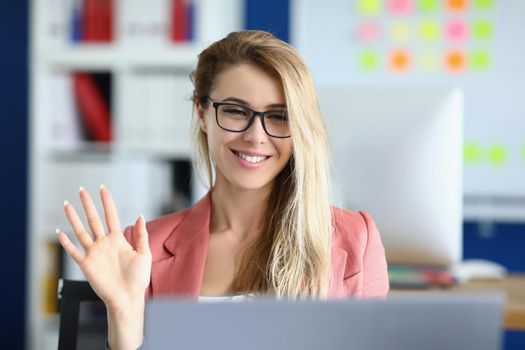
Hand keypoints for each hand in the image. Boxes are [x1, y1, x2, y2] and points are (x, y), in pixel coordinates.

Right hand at [56, 185, 151, 311]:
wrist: (127, 298)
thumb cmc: (138, 278)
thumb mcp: (144, 254)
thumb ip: (142, 235)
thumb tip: (140, 216)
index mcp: (118, 239)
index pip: (111, 216)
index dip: (107, 202)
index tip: (103, 189)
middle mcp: (104, 244)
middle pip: (94, 219)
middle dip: (88, 204)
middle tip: (81, 190)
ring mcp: (94, 253)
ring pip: (81, 231)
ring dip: (73, 218)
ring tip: (67, 205)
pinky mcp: (86, 264)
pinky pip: (74, 251)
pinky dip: (66, 242)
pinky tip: (59, 232)